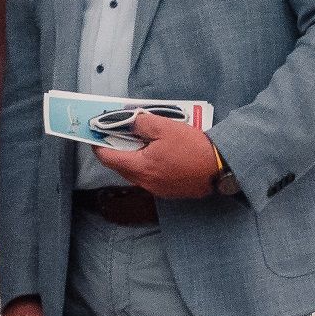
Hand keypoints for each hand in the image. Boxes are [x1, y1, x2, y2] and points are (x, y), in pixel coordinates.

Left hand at [101, 111, 221, 199]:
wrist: (219, 168)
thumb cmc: (192, 148)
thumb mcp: (165, 127)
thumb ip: (142, 123)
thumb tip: (130, 123)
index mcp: (140, 167)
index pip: (108, 159)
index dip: (98, 146)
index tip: (95, 136)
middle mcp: (144, 182)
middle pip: (120, 167)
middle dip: (116, 151)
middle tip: (118, 135)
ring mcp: (157, 189)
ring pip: (135, 173)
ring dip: (132, 159)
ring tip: (139, 142)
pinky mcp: (169, 192)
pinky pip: (149, 178)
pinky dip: (146, 166)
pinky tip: (157, 154)